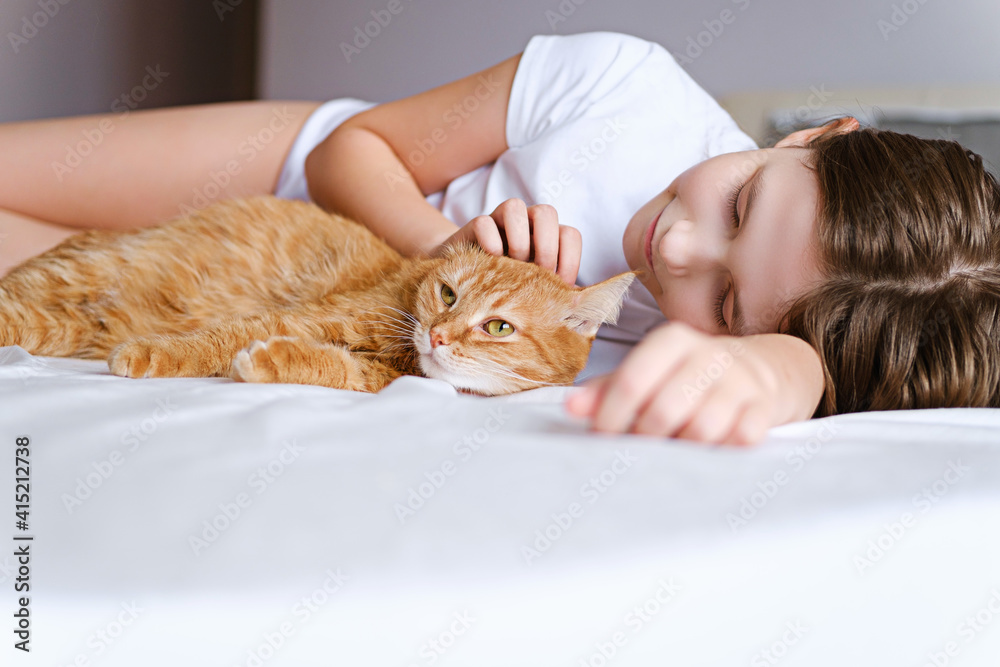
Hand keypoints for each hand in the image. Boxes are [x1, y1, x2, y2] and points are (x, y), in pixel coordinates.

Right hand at [433, 198, 581, 284]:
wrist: (469, 282)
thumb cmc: (511, 288)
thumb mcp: (536, 291)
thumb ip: (555, 293)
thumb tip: (579, 311)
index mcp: (547, 238)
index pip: (569, 235)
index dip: (569, 260)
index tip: (559, 285)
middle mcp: (526, 224)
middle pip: (546, 213)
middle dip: (545, 249)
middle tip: (537, 275)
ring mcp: (499, 222)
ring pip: (514, 206)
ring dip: (517, 241)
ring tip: (512, 266)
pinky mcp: (474, 228)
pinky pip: (483, 222)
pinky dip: (489, 243)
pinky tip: (490, 264)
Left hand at [565, 322, 823, 444]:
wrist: (759, 369)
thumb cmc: (687, 375)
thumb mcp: (649, 371)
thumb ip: (608, 389)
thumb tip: (572, 407)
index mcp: (671, 340)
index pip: (630, 382)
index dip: (611, 418)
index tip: (603, 439)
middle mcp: (707, 354)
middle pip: (663, 411)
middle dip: (645, 439)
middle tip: (639, 449)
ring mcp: (740, 380)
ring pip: (701, 429)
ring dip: (682, 448)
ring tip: (674, 449)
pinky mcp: (764, 406)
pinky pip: (740, 439)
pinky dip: (721, 451)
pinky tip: (710, 449)